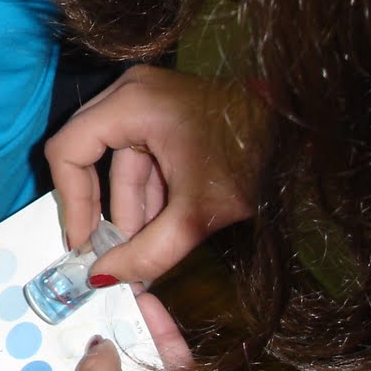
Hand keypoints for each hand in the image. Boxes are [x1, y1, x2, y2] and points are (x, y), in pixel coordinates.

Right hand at [46, 66, 264, 285]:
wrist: (303, 133)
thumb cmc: (252, 162)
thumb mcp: (197, 214)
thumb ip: (147, 251)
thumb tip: (103, 278)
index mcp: (131, 103)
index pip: (68, 150)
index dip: (71, 202)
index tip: (82, 245)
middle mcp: (130, 91)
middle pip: (86, 152)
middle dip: (100, 208)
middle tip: (103, 253)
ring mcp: (147, 96)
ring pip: (115, 159)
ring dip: (128, 207)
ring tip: (143, 249)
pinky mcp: (164, 109)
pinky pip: (138, 153)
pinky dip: (146, 191)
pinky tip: (159, 226)